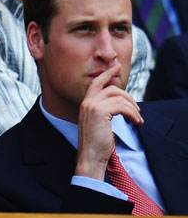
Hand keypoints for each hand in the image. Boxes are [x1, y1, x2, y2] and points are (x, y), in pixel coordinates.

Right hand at [76, 64, 142, 180]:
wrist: (90, 156)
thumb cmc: (96, 143)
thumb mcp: (99, 122)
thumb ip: (105, 109)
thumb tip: (119, 100)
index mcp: (85, 104)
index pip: (97, 83)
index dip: (107, 74)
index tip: (116, 67)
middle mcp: (86, 102)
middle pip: (111, 88)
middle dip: (127, 95)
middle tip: (137, 108)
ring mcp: (91, 106)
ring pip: (118, 96)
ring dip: (133, 107)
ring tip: (138, 118)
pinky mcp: (99, 111)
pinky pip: (121, 106)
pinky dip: (132, 113)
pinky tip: (136, 121)